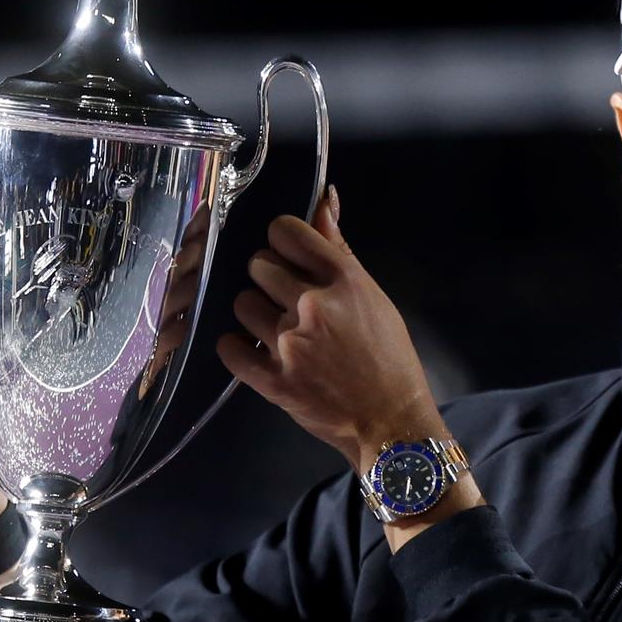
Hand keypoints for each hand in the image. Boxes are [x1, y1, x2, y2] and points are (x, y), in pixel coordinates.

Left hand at [215, 185, 441, 467]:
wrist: (391, 422)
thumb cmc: (389, 358)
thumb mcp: (373, 296)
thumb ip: (338, 250)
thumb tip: (323, 199)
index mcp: (343, 280)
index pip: (286, 231)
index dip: (283, 241)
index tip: (290, 258)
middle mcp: (313, 305)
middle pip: (259, 264)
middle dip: (269, 279)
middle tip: (286, 300)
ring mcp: (290, 344)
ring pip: (242, 304)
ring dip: (255, 314)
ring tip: (276, 330)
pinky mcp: (273, 380)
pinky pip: (230, 349)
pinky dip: (238, 349)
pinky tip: (256, 352)